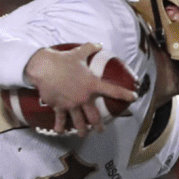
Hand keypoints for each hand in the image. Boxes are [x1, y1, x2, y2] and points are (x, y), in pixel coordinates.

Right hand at [24, 42, 138, 136]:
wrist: (44, 68)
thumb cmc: (63, 60)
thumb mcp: (79, 52)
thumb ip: (91, 48)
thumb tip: (98, 44)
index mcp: (92, 84)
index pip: (113, 91)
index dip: (125, 95)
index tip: (134, 98)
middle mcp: (83, 97)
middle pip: (94, 117)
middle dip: (99, 126)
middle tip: (101, 130)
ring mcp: (71, 104)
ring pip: (79, 123)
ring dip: (83, 131)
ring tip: (84, 135)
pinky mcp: (58, 107)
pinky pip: (60, 120)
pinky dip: (60, 127)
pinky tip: (61, 132)